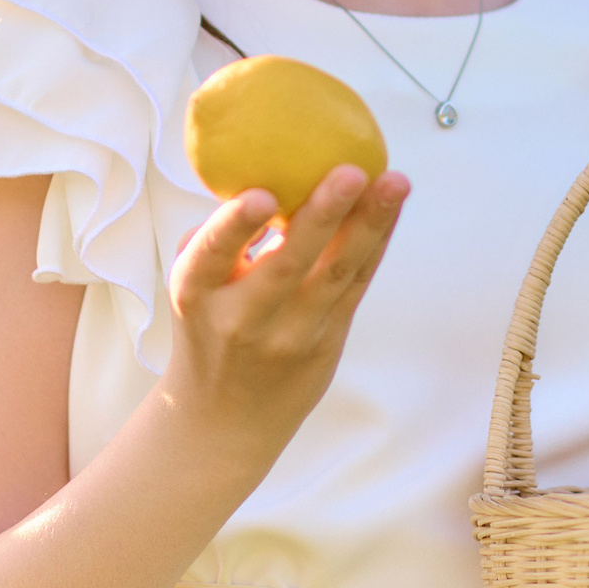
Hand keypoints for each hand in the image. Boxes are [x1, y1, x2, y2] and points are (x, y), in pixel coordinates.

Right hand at [158, 164, 407, 446]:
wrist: (223, 419)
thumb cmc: (207, 324)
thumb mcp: (192, 285)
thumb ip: (220, 237)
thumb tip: (265, 168)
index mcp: (197, 293)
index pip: (213, 255)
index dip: (238, 225)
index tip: (264, 195)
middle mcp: (244, 317)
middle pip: (290, 263)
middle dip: (324, 215)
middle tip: (352, 171)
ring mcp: (291, 334)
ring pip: (337, 274)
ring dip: (370, 224)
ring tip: (396, 182)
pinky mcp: (328, 342)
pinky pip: (357, 285)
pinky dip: (376, 242)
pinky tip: (392, 206)